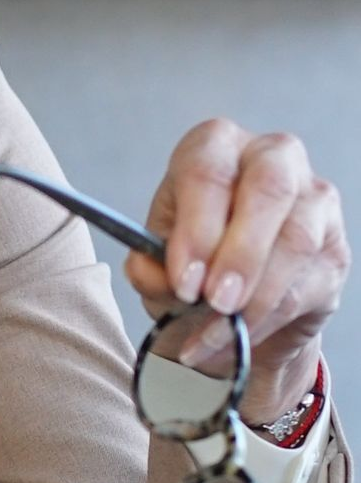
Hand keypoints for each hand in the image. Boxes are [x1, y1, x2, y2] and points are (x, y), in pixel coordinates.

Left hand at [124, 120, 348, 424]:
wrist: (230, 301)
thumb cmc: (189, 259)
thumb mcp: (155, 259)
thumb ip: (148, 265)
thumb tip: (154, 273)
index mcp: (214, 146)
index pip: (208, 170)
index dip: (196, 228)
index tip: (183, 280)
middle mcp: (270, 158)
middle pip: (268, 189)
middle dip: (239, 254)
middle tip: (214, 302)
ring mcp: (313, 200)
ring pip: (296, 241)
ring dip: (255, 296)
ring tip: (218, 330)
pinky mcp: (334, 248)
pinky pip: (308, 284)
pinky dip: (268, 319)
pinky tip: (240, 337)